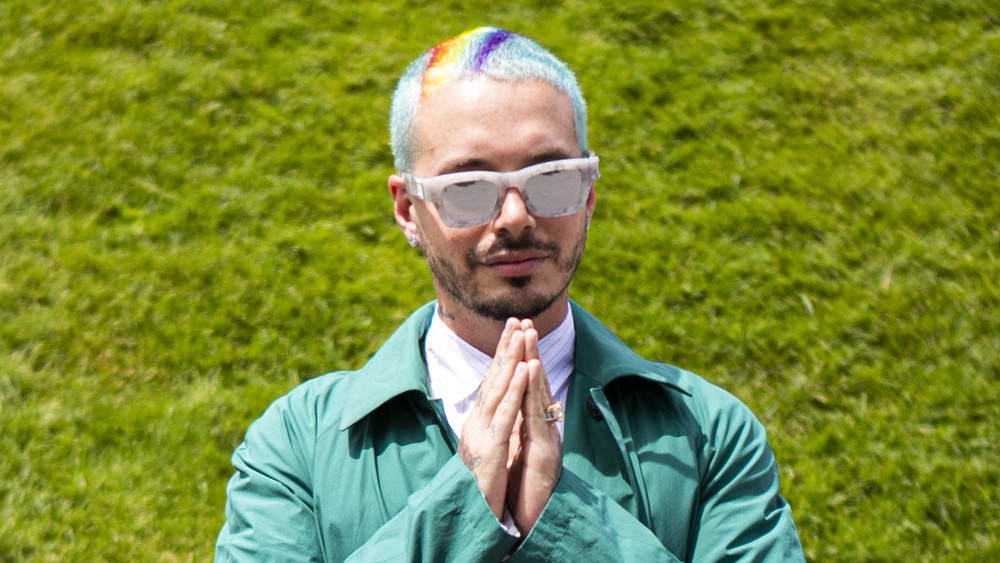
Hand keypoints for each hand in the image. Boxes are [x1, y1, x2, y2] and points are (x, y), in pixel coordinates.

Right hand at [457, 318, 529, 519]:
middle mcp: (475, 424)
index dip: (502, 356)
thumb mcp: (487, 451)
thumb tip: (499, 408)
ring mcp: (480, 436)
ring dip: (511, 359)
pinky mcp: (489, 450)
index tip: (513, 329)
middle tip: (517, 319)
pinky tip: (525, 369)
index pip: (492, 383)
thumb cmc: (480, 489)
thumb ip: (493, 428)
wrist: (468, 521)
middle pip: (493, 380)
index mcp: (477, 424)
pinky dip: (516, 390)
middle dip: (506, 348)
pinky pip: (506, 415)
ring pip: (499, 390)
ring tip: (522, 333)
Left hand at [505, 320, 562, 532]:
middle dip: (529, 352)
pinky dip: (534, 392)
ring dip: (534, 363)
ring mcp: (546, 438)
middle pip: (534, 385)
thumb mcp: (519, 452)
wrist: (535, 520)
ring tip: (529, 337)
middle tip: (525, 322)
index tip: (516, 333)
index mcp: (532, 427)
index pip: (525, 388)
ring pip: (538, 395)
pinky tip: (532, 371)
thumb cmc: (527, 489)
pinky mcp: (545, 452)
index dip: (521, 361)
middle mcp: (543, 428)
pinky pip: (537, 417)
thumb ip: (519, 429)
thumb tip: (514, 409)